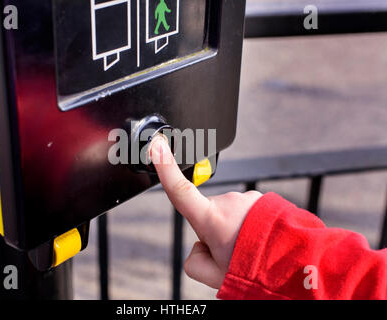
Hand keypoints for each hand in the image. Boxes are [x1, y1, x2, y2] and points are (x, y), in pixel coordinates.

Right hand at [150, 136, 261, 288]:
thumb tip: (199, 249)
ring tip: (251, 248)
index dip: (165, 167)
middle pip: (207, 215)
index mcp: (211, 220)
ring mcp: (246, 199)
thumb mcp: (214, 276)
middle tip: (232, 252)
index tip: (157, 145)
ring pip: (228, 214)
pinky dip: (249, 224)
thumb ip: (194, 262)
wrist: (295, 265)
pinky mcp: (261, 199)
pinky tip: (260, 239)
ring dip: (234, 229)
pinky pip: (245, 212)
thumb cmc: (256, 270)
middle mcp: (228, 203)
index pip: (180, 191)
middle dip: (214, 232)